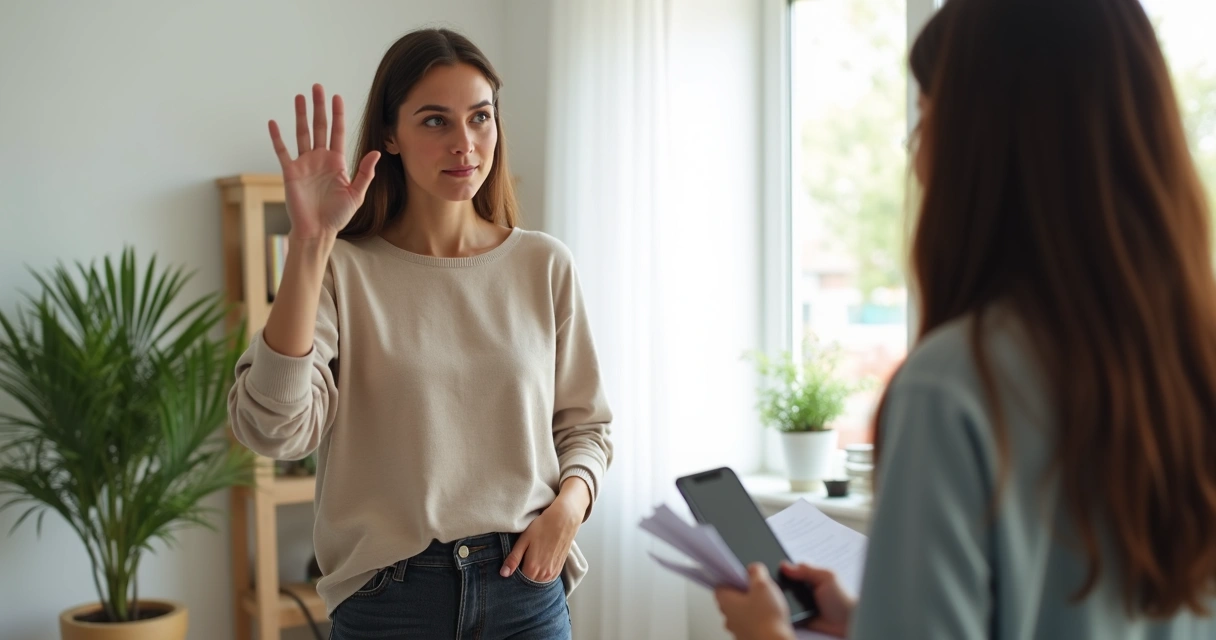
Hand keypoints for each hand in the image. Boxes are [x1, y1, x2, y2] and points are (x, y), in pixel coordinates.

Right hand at [268, 84, 379, 240]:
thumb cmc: (338, 216)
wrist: (318, 231)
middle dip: (319, 107)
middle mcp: (320, 159)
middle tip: (317, 87)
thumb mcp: (356, 194)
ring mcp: (304, 164)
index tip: (337, 97)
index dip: (338, 115)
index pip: (337, 132)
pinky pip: (282, 151)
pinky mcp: (290, 172)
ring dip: (301, 115)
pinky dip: (277, 137)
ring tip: (300, 97)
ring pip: (302, 133)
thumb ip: (365, 173)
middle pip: (319, 127)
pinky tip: (273, 123)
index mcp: (337, 162)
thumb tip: (376, 152)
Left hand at [499, 479, 589, 582]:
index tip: (512, 564)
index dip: (513, 573)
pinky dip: (541, 574)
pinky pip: (546, 579)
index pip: (518, 580)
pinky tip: (539, 561)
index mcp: (532, 568)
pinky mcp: (559, 570)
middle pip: (528, 582)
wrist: (564, 520)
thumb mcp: (524, 540)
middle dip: (522, 575)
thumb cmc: (542, 527)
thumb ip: (513, 559)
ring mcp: (553, 573)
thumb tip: (503, 574)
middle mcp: (543, 575)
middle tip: (521, 560)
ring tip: (531, 559)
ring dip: (532, 575)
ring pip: (537, 581)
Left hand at [714, 563, 795, 639]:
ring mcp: (738, 630)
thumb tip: (753, 568)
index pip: (719, 586)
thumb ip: (756, 572)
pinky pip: (750, 625)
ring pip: (741, 613)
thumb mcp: (763, 585)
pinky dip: (758, 620)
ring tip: (767, 603)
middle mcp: (728, 617)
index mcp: (725, 602)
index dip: (731, 579)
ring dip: (751, 608)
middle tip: (757, 588)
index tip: (740, 575)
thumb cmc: (766, 618)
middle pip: (731, 600)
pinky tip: (770, 617)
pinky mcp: (748, 637)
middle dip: (743, 593)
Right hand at [779, 562, 853, 637]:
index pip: (790, 569)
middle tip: (777, 584)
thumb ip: (807, 569)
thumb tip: (785, 565)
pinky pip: (785, 611)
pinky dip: (783, 609)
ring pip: (782, 597)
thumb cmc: (842, 598)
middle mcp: (803, 588)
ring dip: (780, 597)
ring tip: (780, 596)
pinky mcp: (797, 616)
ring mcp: (799, 602)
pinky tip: (783, 607)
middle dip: (779, 583)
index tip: (772, 567)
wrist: (847, 622)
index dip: (781, 569)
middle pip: (783, 583)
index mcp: (809, 576)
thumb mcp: (826, 577)